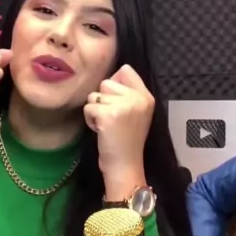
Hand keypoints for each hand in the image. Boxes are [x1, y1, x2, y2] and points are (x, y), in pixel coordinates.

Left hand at [84, 64, 154, 192]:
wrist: (125, 165)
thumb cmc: (127, 141)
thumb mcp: (137, 113)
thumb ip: (128, 94)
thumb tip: (112, 76)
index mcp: (146, 96)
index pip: (126, 70)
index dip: (115, 84)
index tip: (117, 103)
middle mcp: (137, 98)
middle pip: (107, 82)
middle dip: (103, 100)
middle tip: (112, 119)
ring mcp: (124, 105)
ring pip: (95, 94)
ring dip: (95, 110)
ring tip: (107, 125)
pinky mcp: (108, 114)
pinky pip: (89, 107)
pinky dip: (90, 119)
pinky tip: (101, 130)